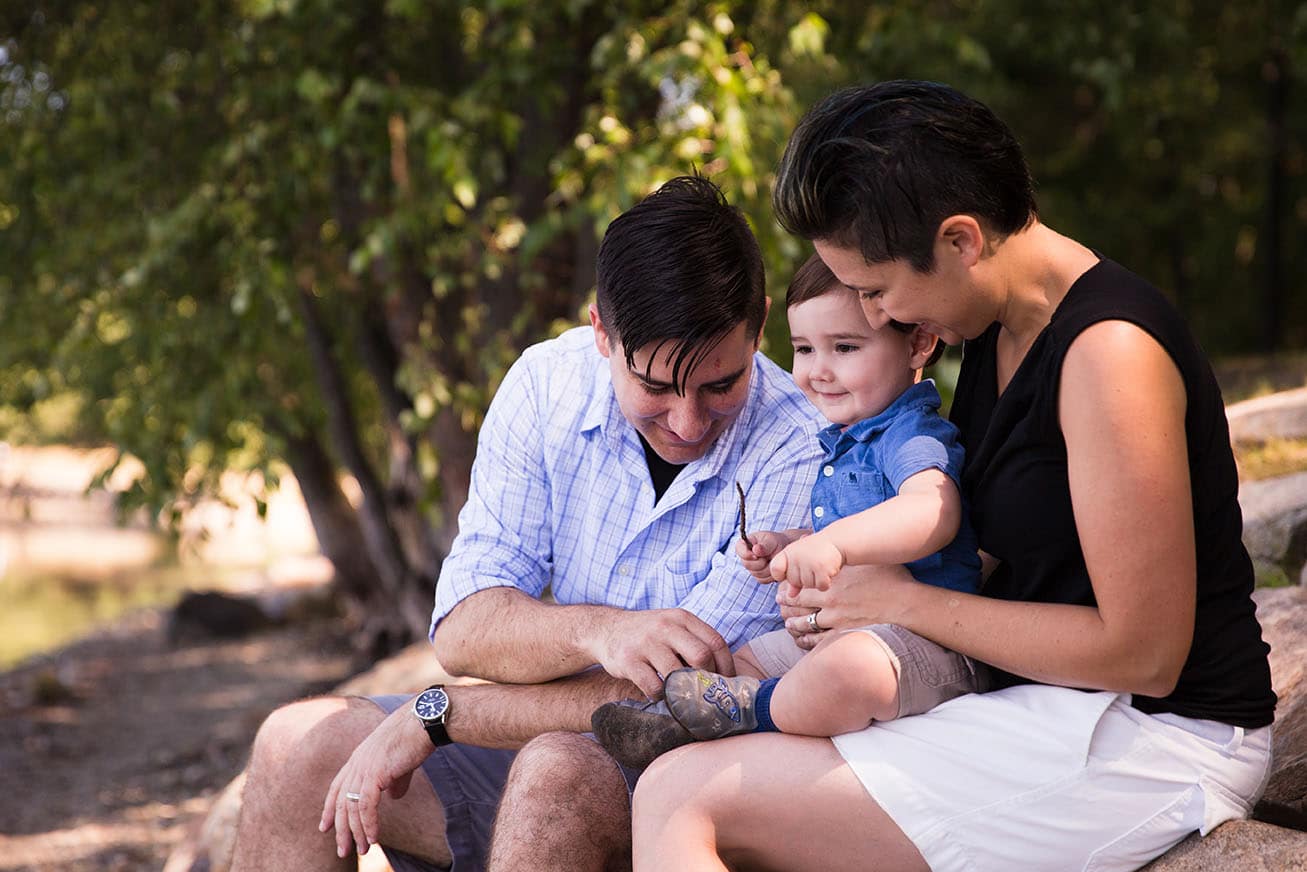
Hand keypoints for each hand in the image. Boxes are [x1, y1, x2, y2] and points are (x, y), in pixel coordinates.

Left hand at [319, 701, 433, 857]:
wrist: (423, 722)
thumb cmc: (415, 738)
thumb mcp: (400, 763)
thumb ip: (394, 780)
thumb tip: (394, 797)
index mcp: (359, 758)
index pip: (337, 787)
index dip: (330, 809)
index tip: (325, 827)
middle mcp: (356, 763)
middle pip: (341, 802)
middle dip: (341, 829)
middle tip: (342, 850)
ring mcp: (364, 768)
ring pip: (353, 808)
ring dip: (357, 832)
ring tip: (363, 850)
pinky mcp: (375, 773)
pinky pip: (367, 806)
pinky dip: (368, 825)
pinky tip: (373, 838)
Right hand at [586, 608, 734, 698]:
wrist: (607, 629)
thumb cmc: (649, 634)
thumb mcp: (673, 625)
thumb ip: (695, 641)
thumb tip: (726, 673)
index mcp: (682, 618)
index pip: (716, 642)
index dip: (727, 667)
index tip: (728, 684)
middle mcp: (666, 626)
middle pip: (701, 656)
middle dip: (707, 679)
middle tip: (706, 692)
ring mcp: (646, 642)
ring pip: (677, 674)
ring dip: (683, 691)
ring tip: (684, 698)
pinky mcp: (628, 660)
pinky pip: (653, 686)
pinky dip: (661, 696)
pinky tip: (660, 696)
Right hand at [735, 529, 793, 581]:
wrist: (783, 549)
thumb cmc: (775, 542)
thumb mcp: (771, 540)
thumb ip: (764, 545)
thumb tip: (756, 550)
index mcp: (744, 544)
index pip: (739, 550)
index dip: (746, 554)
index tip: (756, 555)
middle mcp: (745, 558)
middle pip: (748, 565)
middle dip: (761, 561)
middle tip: (771, 555)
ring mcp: (751, 569)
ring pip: (757, 574)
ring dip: (768, 568)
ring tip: (774, 560)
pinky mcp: (758, 577)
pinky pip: (763, 580)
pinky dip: (771, 575)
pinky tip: (774, 567)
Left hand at [770, 534, 844, 589]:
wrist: (837, 540)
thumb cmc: (816, 551)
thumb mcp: (801, 560)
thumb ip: (794, 577)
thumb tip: (790, 596)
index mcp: (787, 552)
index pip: (775, 569)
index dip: (781, 574)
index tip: (794, 569)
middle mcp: (796, 556)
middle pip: (794, 581)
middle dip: (804, 578)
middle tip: (813, 566)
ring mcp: (809, 562)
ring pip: (808, 585)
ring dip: (816, 581)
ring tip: (821, 567)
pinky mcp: (822, 568)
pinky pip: (820, 586)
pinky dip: (826, 583)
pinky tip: (828, 572)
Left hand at [776, 563, 915, 639]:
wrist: (906, 605)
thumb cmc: (892, 580)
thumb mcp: (867, 562)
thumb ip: (849, 558)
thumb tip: (841, 546)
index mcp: (833, 581)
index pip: (802, 583)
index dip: (790, 586)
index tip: (785, 587)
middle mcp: (830, 600)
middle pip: (798, 603)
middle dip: (786, 603)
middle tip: (779, 603)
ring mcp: (836, 619)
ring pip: (804, 623)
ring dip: (793, 623)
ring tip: (788, 623)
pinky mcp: (843, 635)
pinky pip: (817, 640)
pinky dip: (806, 640)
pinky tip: (801, 639)